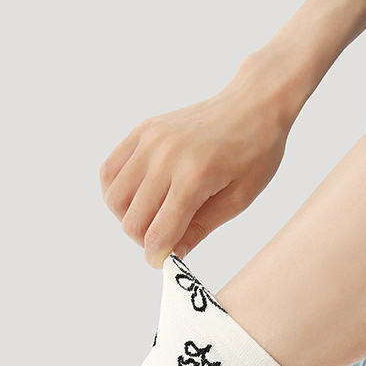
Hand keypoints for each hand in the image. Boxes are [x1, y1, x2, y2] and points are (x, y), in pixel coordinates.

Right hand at [99, 57, 298, 267]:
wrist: (253, 103)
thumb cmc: (255, 151)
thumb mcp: (239, 199)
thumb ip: (201, 228)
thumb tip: (173, 255)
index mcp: (195, 176)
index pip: (159, 232)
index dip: (158, 256)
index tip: (163, 261)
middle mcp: (166, 156)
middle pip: (132, 219)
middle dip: (144, 239)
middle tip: (164, 237)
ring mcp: (150, 140)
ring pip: (114, 198)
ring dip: (128, 217)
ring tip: (151, 216)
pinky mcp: (142, 131)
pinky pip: (110, 171)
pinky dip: (116, 192)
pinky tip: (137, 197)